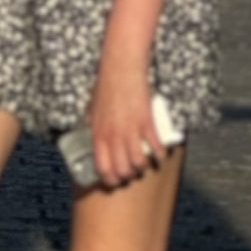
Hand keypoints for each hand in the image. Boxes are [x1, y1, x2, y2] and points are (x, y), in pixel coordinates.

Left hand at [87, 54, 166, 190]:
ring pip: (138, 163)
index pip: (102, 168)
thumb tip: (89, 129)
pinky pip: (155, 147)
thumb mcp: (92, 107)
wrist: (121, 69)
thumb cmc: (106, 86)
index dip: (110, 180)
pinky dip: (159, 156)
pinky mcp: (146, 122)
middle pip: (122, 170)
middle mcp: (114, 136)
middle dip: (128, 177)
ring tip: (145, 166)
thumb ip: (91, 122)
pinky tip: (160, 157)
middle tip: (132, 174)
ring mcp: (130, 130)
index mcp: (98, 134)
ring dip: (143, 168)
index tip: (115, 182)